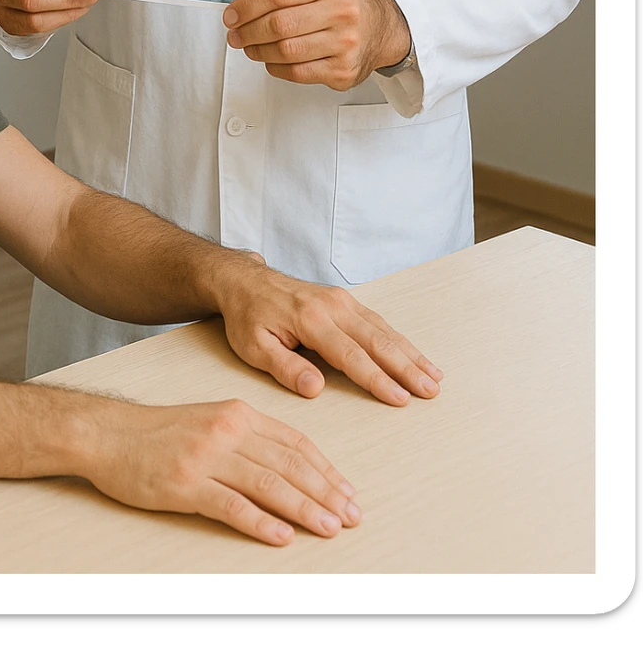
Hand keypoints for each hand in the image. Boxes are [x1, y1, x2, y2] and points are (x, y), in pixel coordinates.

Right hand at [86, 397, 361, 546]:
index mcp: (238, 413)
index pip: (295, 443)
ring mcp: (206, 457)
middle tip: (352, 516)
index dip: (326, 469)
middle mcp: (227, 431)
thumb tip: (293, 466)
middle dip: (326, 492)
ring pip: (268, 484)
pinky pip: (231, 506)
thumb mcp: (211, 419)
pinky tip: (281, 535)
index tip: (348, 492)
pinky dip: (260, 522)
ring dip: (304, 509)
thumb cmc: (160, 432)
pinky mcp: (185, 484)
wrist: (109, 434)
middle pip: (289, 464)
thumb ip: (250, 437)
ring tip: (329, 527)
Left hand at [214, 253, 442, 408]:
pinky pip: (377, 321)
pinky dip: (400, 340)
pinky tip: (415, 356)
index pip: (350, 356)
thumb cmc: (248, 317)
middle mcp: (331, 307)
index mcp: (310, 320)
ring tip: (434, 377)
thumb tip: (315, 389)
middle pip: (376, 341)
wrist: (245, 281)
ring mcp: (341, 301)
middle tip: (431, 391)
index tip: (400, 398)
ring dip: (410, 354)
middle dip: (407, 367)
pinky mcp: (344, 300)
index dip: (377, 379)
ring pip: (383, 330)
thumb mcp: (253, 347)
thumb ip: (285, 368)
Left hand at [224, 0, 410, 89]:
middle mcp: (342, 12)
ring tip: (249, 47)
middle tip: (235, 35)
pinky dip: (275, 67)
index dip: (247, 6)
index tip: (231, 16)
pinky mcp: (343, 70)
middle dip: (248, 32)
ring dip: (258, 51)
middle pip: (279, 24)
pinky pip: (297, 72)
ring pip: (286, 51)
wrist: (380, 28)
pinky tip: (270, 60)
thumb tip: (238, 12)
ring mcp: (345, 43)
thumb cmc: (340, 6)